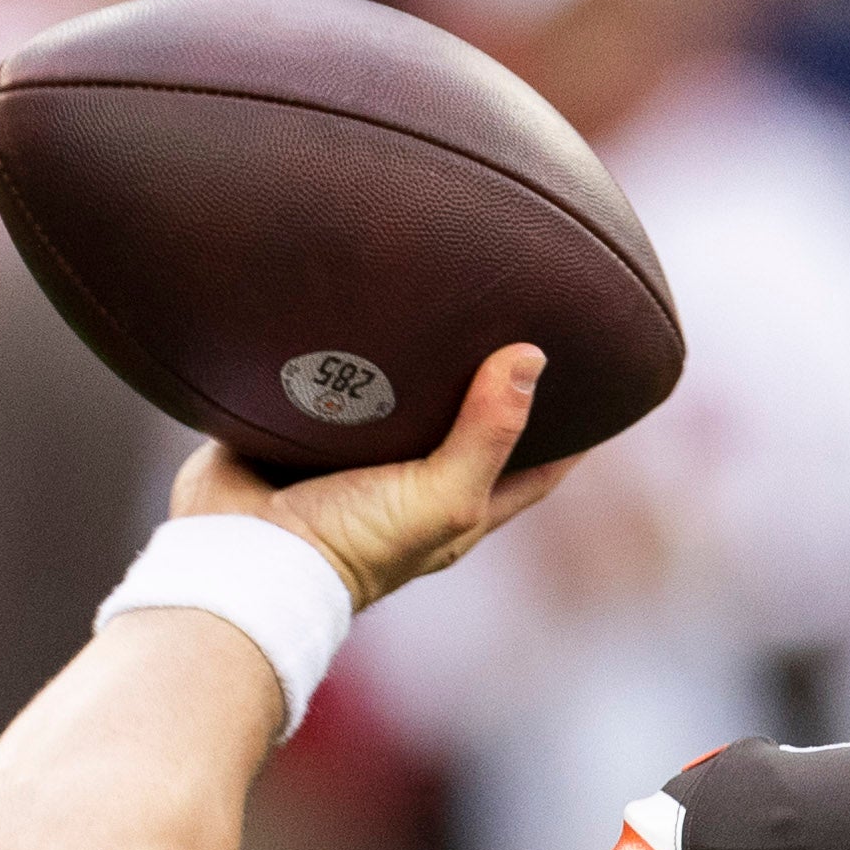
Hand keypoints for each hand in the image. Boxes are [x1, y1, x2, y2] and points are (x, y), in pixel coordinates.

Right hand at [171, 343, 576, 610]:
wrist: (243, 556)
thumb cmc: (353, 543)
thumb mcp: (441, 496)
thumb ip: (487, 433)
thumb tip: (532, 357)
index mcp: (457, 505)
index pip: (536, 469)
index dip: (573, 435)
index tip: (606, 384)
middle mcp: (410, 480)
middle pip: (468, 426)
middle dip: (493, 382)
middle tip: (524, 317)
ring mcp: (352, 456)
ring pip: (397, 400)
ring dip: (412, 360)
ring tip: (443, 293)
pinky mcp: (297, 431)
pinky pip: (327, 383)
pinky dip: (339, 352)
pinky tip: (353, 304)